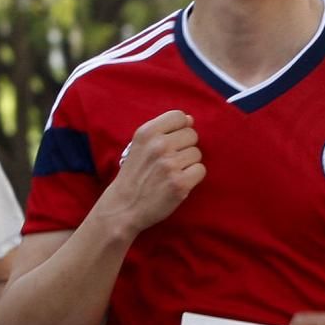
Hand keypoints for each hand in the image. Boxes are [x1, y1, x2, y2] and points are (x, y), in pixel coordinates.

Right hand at [101, 110, 204, 233]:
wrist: (123, 207)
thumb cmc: (133, 176)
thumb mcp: (139, 146)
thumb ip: (163, 131)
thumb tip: (191, 120)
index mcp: (147, 132)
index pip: (179, 116)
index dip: (180, 129)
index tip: (172, 143)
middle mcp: (159, 145)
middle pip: (192, 135)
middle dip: (185, 148)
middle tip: (170, 162)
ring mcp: (170, 164)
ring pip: (197, 153)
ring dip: (188, 164)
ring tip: (172, 174)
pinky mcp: (180, 183)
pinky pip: (201, 170)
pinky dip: (193, 178)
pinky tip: (178, 183)